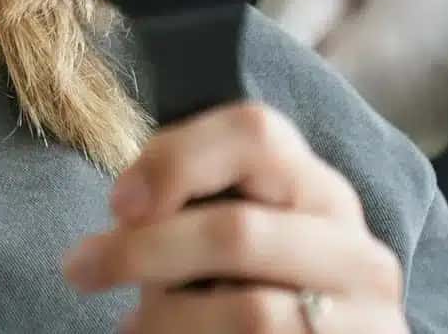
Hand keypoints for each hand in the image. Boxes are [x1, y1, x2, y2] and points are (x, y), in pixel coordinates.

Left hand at [63, 102, 407, 331]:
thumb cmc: (253, 293)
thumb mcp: (231, 238)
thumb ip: (193, 208)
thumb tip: (120, 219)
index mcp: (320, 191)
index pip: (255, 133)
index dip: (175, 159)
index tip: (117, 203)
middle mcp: (356, 248)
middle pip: (239, 230)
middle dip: (145, 251)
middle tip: (81, 268)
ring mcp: (366, 317)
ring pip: (250, 312)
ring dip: (169, 318)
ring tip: (132, 325)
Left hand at [267, 0, 447, 156]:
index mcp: (361, 63)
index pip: (297, 83)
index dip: (272, 69)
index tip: (255, 53)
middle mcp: (385, 101)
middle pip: (325, 107)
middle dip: (302, 87)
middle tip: (281, 62)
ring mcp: (417, 114)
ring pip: (359, 118)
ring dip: (338, 100)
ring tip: (317, 72)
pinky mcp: (445, 116)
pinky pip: (392, 120)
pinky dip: (374, 106)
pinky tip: (368, 82)